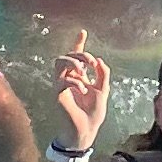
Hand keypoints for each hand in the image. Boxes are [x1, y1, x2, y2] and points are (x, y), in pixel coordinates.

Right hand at [49, 34, 109, 155]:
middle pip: (67, 55)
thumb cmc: (93, 113)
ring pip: (59, 62)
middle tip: (91, 63)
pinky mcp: (58, 94)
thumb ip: (103, 75)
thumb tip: (99, 60)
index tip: (83, 31)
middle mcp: (69, 78)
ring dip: (73, 62)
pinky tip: (84, 90)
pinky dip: (75, 82)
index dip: (78, 43)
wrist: (86, 130)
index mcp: (80, 76)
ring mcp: (62, 85)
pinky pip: (62, 80)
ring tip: (83, 71)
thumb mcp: (103, 91)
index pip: (77, 56)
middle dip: (80, 53)